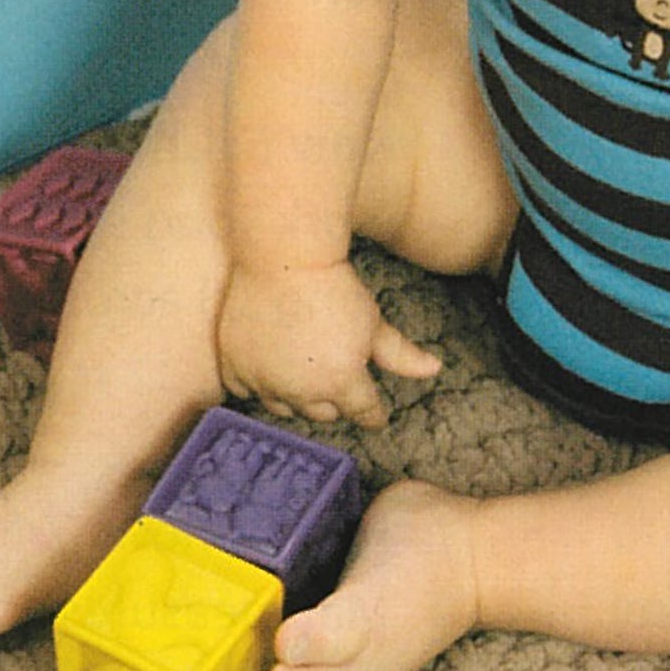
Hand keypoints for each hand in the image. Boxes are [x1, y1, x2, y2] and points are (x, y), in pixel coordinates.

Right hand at [217, 259, 439, 428]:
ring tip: (302, 376)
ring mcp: (264, 380)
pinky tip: (268, 370)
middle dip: (334, 401)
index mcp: (342, 383)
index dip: (373, 413)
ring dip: (296, 396)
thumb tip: (435, 369)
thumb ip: (402, 354)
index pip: (364, 414)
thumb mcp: (374, 322)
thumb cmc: (335, 287)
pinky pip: (246, 390)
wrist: (283, 256)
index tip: (376, 414)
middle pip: (323, 414)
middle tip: (336, 379)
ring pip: (284, 407)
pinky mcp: (235, 365)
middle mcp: (301, 391)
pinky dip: (257, 383)